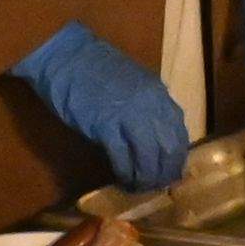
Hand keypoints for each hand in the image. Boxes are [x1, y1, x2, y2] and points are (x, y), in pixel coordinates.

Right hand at [15, 23, 193, 189]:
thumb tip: (153, 134)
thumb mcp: (133, 83)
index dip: (177, 154)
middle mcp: (149, 105)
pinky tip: (124, 181)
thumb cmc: (96, 68)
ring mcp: (128, 116)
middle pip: (168, 147)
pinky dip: (126, 173)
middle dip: (166, 171)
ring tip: (142, 188)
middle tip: (160, 185)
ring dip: (147, 177)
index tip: (173, 169)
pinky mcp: (106, 127)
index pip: (177, 130)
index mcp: (157, 93)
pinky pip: (123, 158)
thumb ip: (147, 105)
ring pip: (149, 156)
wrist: (67, 57)